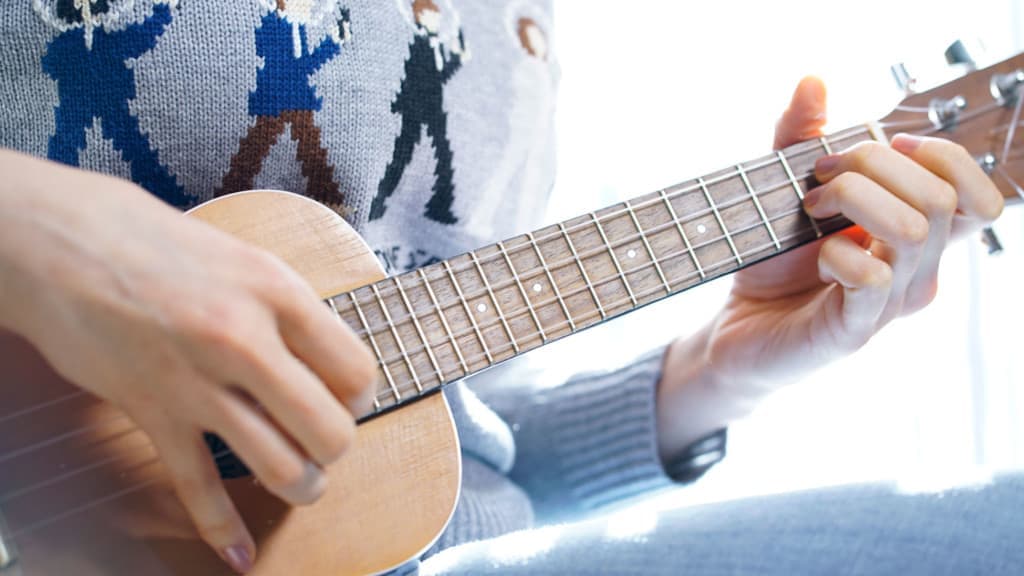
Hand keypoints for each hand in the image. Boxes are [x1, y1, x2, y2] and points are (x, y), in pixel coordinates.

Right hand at [0, 151, 376, 572]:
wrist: (66, 242)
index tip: (350, 400)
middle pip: (328, 428)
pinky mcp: (154, 411)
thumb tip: (331, 363)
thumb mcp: (247, 261)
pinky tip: (241, 553)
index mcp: (277, 292)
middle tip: (323, 440)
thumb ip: (291, 312)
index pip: (356, 370)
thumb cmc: (162, 246)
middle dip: (334, 446)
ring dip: (301, 485)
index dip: (361, 397)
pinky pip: (198, 486)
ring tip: (301, 480)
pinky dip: (223, 528)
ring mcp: (197, 381)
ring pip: (279, 465)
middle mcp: (244, 339)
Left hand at [656, 78, 1002, 460]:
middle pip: (939, 196)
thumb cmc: (772, 262)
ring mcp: (890, 304)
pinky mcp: (855, 329)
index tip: (881, 147)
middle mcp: (917, 271)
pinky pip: (873, 278)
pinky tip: (818, 259)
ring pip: (913, 229)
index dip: (937, 155)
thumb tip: (813, 81)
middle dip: (872, 164)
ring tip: (807, 211)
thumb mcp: (784, 187)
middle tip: (818, 177)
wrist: (737, 327)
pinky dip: (838, 254)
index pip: (975, 192)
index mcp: (917, 236)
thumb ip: (799, 135)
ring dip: (850, 200)